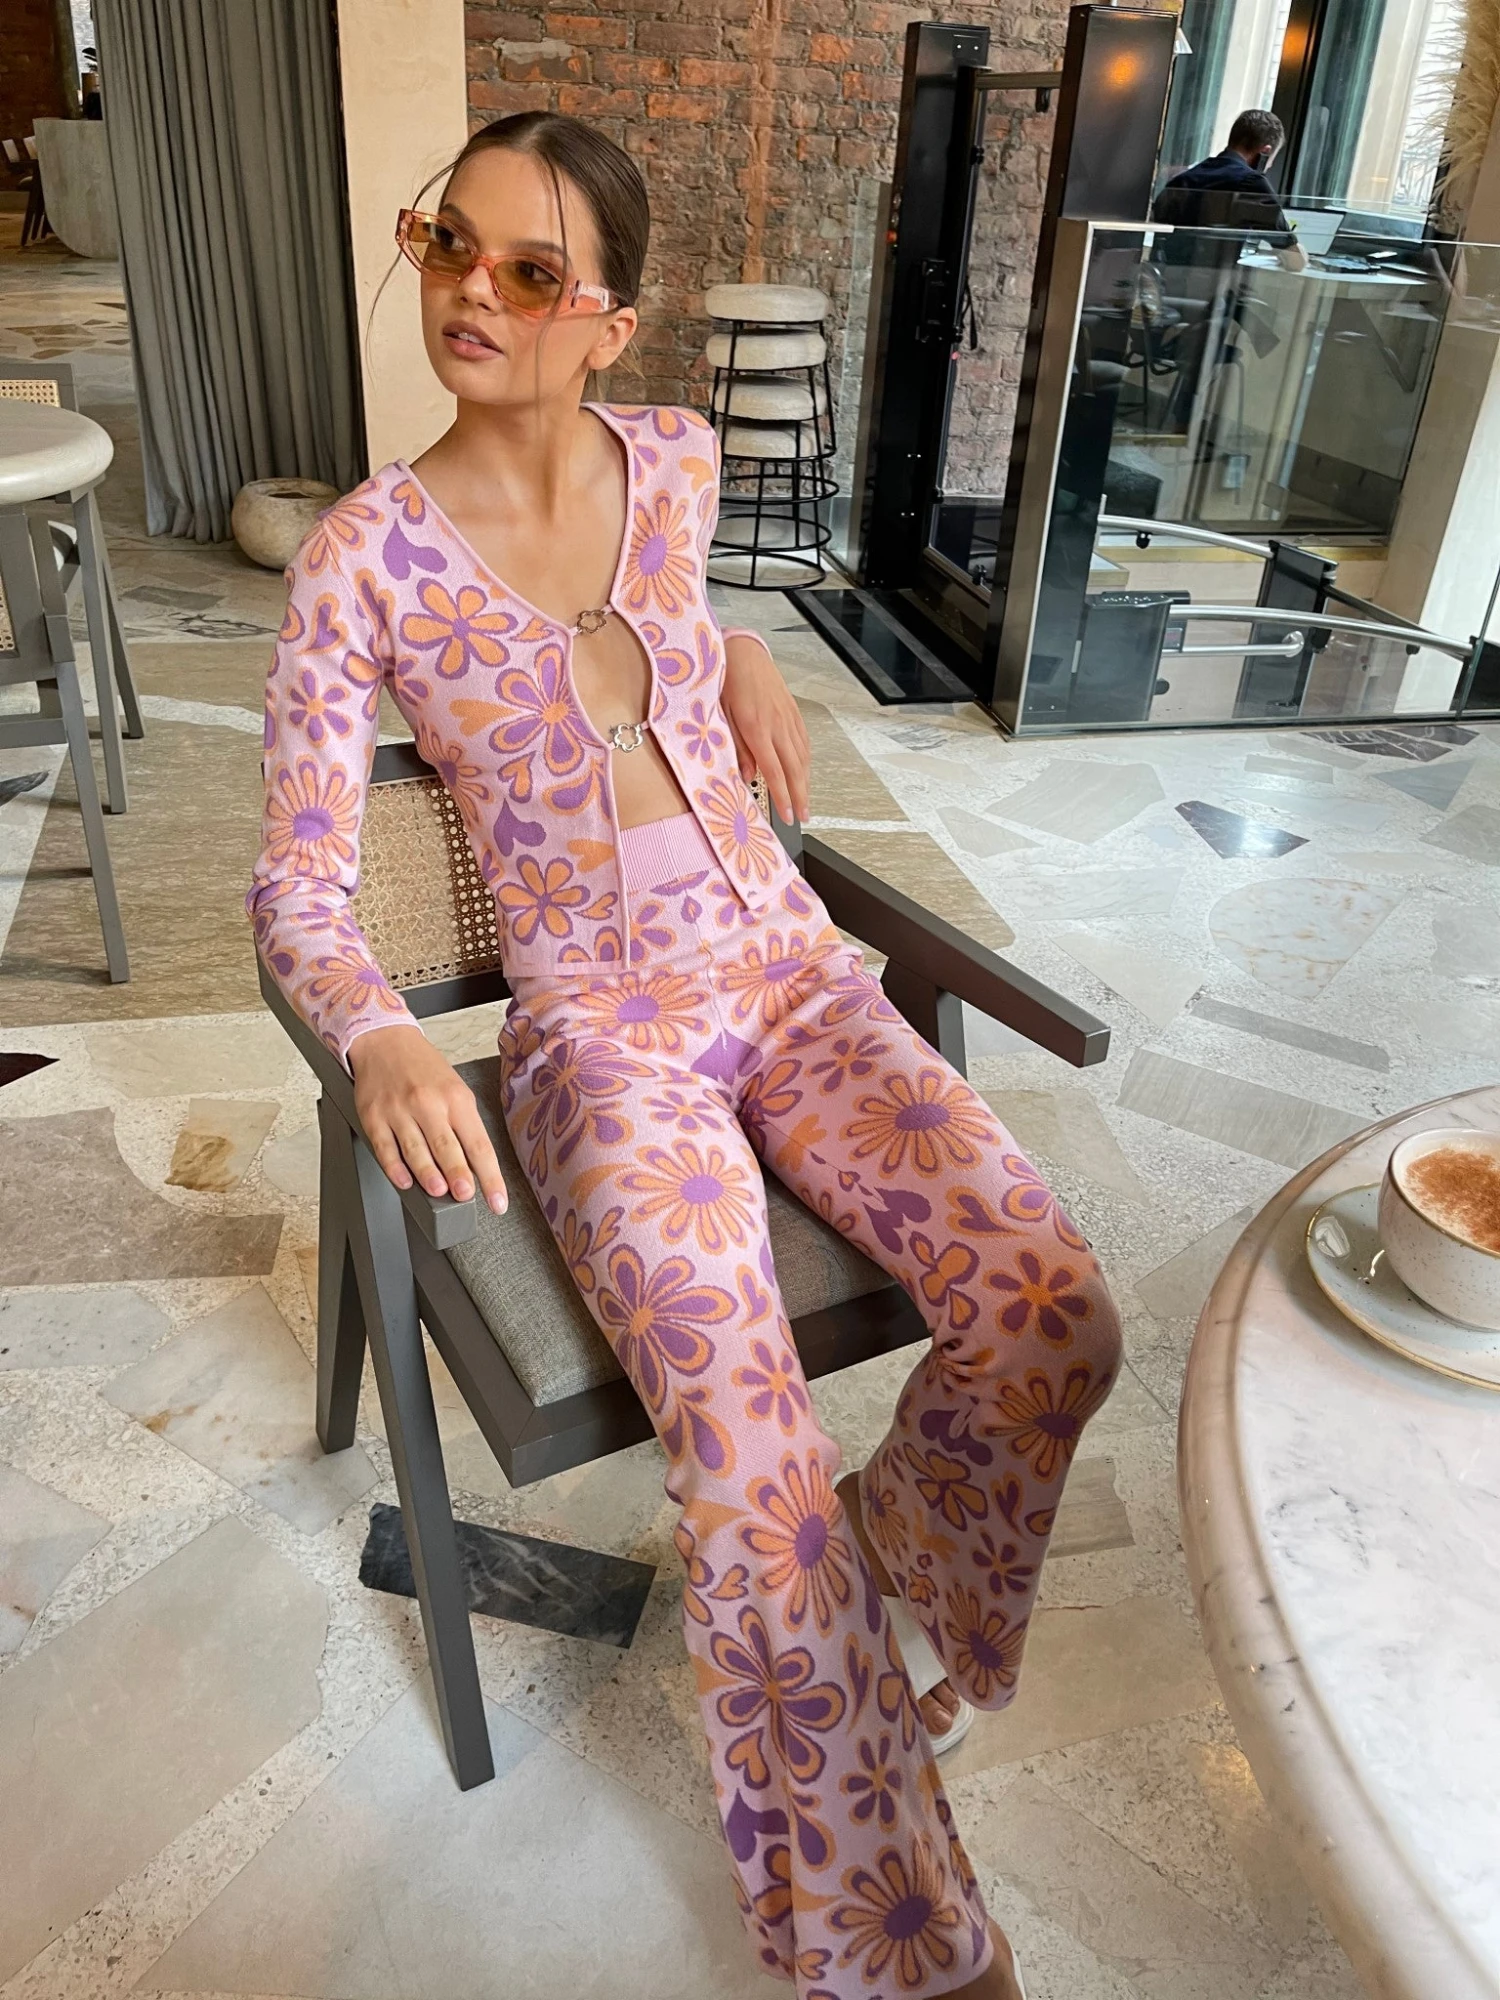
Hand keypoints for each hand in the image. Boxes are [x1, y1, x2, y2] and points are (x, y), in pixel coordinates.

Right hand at [348, 1024, 507, 1213]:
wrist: (385, 1042)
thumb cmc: (424, 1070)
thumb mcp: (456, 1089)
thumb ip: (464, 1127)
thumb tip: (475, 1169)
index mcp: (456, 1099)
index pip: (479, 1144)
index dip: (491, 1176)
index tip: (498, 1201)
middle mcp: (428, 1104)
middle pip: (446, 1146)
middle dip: (458, 1173)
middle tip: (465, 1195)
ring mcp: (399, 1111)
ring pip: (415, 1149)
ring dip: (427, 1173)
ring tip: (439, 1191)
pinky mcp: (374, 1117)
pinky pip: (385, 1148)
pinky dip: (395, 1168)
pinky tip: (404, 1181)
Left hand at [722, 634, 810, 823]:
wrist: (742, 651)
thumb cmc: (726, 681)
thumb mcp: (722, 716)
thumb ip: (737, 748)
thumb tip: (747, 776)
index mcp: (757, 728)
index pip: (774, 772)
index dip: (782, 796)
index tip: (787, 815)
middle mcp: (777, 725)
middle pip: (794, 769)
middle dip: (800, 796)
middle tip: (802, 816)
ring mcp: (788, 718)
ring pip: (802, 756)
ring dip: (805, 781)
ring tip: (805, 801)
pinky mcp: (793, 711)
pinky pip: (804, 741)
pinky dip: (806, 760)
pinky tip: (805, 770)